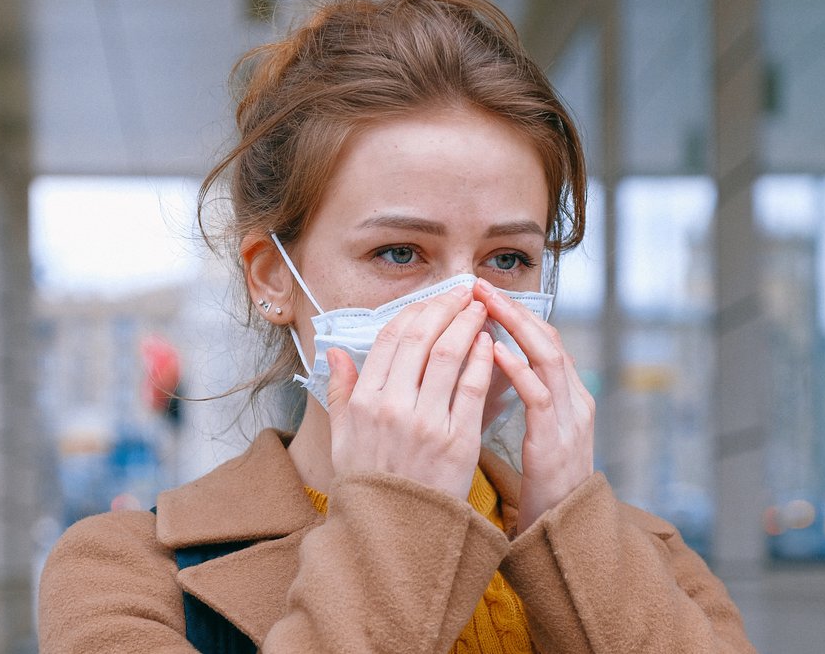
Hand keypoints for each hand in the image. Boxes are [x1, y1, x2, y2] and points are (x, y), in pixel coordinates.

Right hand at [326, 285, 493, 499]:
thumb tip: (334, 352)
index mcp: (363, 400)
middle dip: (446, 307)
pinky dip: (483, 359)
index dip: (416, 310)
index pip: (390, 338)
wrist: (393, 533)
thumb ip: (339, 391)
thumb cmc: (370, 483)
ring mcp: (425, 423)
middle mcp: (391, 406)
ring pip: (450, 355)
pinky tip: (490, 344)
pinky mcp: (457, 441)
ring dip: (468, 324)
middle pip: (421, 338)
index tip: (433, 298)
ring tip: (481, 310)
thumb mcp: (342, 436)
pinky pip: (472, 388)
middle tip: (464, 292)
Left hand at [474, 278, 594, 530]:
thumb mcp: (533, 431)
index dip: (514, 312)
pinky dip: (518, 371)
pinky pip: (539, 398)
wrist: (563, 532)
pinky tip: (495, 352)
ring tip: (486, 303)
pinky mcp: (557, 442)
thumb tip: (486, 362)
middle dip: (513, 309)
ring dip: (515, 328)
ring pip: (548, 358)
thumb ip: (521, 397)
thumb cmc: (541, 481)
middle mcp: (574, 399)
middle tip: (479, 284)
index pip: (541, 339)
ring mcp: (570, 419)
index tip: (482, 291)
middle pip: (547, 339)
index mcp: (566, 395)